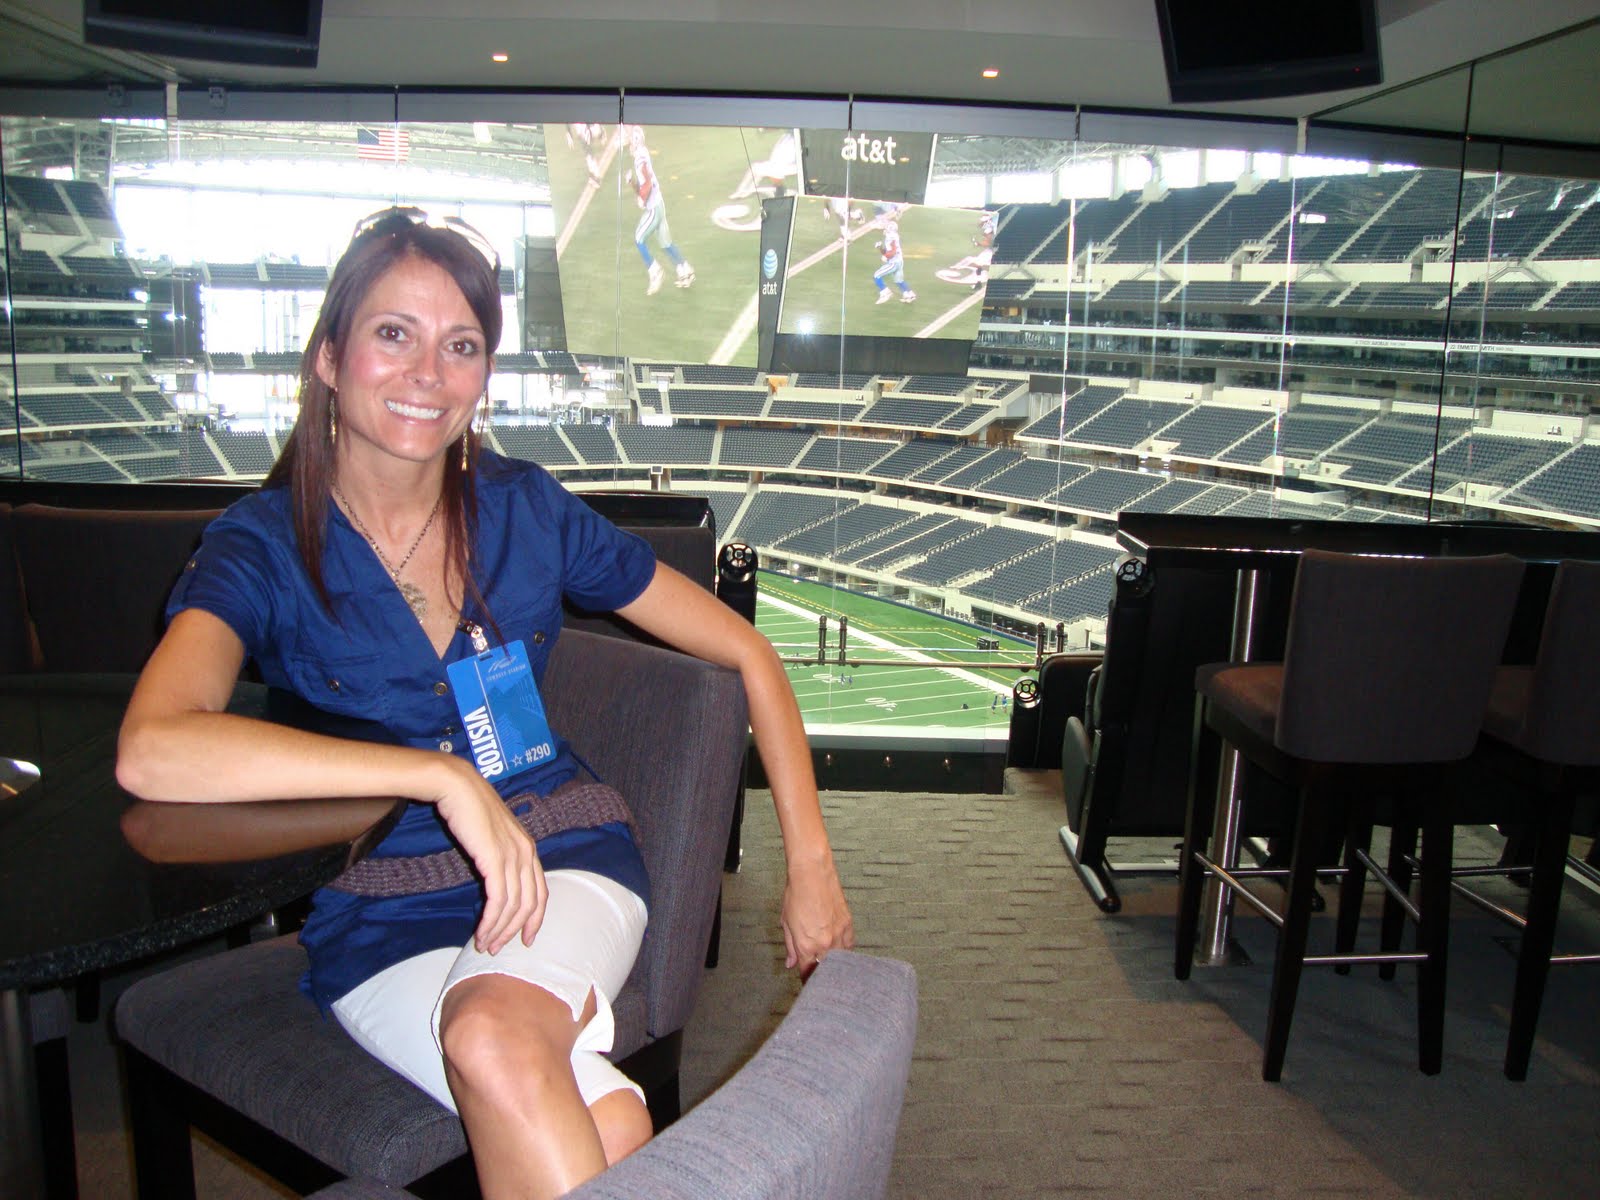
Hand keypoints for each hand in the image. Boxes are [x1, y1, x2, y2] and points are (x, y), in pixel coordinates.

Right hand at [430, 758, 547, 954]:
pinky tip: (481, 933)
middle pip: (529, 904)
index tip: (526, 939)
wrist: (456, 786)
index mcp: (528, 848)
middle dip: (514, 931)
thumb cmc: (469, 809)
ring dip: (498, 930)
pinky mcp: (495, 859)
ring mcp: (512, 856)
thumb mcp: (491, 835)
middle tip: (497, 948)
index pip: (541, 892)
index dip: (535, 919)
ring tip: (484, 945)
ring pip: (513, 906)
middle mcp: (526, 853)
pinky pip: (497, 900)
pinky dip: (490, 921)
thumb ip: (497, 856)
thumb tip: (494, 879)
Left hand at [780, 853, 853, 976]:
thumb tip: (791, 963)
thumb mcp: (786, 922)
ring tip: (829, 964)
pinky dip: (844, 950)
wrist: (812, 874)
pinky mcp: (848, 925)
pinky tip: (839, 949)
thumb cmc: (796, 894)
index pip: (808, 974)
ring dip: (833, 963)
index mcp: (806, 946)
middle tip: (817, 975)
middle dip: (820, 974)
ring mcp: (839, 935)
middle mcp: (825, 944)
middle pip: (825, 970)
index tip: (807, 982)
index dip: (807, 980)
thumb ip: (790, 947)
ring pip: (840, 961)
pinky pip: (849, 946)